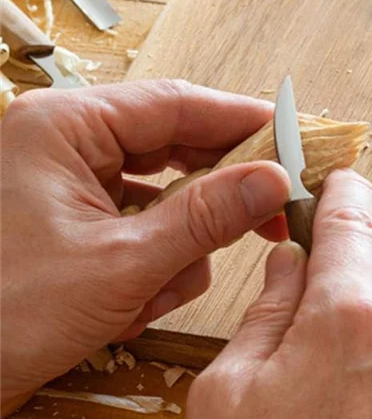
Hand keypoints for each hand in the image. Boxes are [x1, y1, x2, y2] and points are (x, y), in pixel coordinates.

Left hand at [0, 80, 290, 413]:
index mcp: (65, 127)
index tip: (295, 140)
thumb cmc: (3, 314)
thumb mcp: (121, 265)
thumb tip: (274, 180)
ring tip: (158, 289)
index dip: (244, 121)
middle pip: (176, 146)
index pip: (177, 104)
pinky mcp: (77, 218)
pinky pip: (144, 222)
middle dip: (217, 193)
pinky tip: (134, 303)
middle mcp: (67, 143)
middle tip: (271, 211)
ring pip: (165, 191)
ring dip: (178, 244)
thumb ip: (206, 218)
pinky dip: (154, 262)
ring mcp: (71, 182)